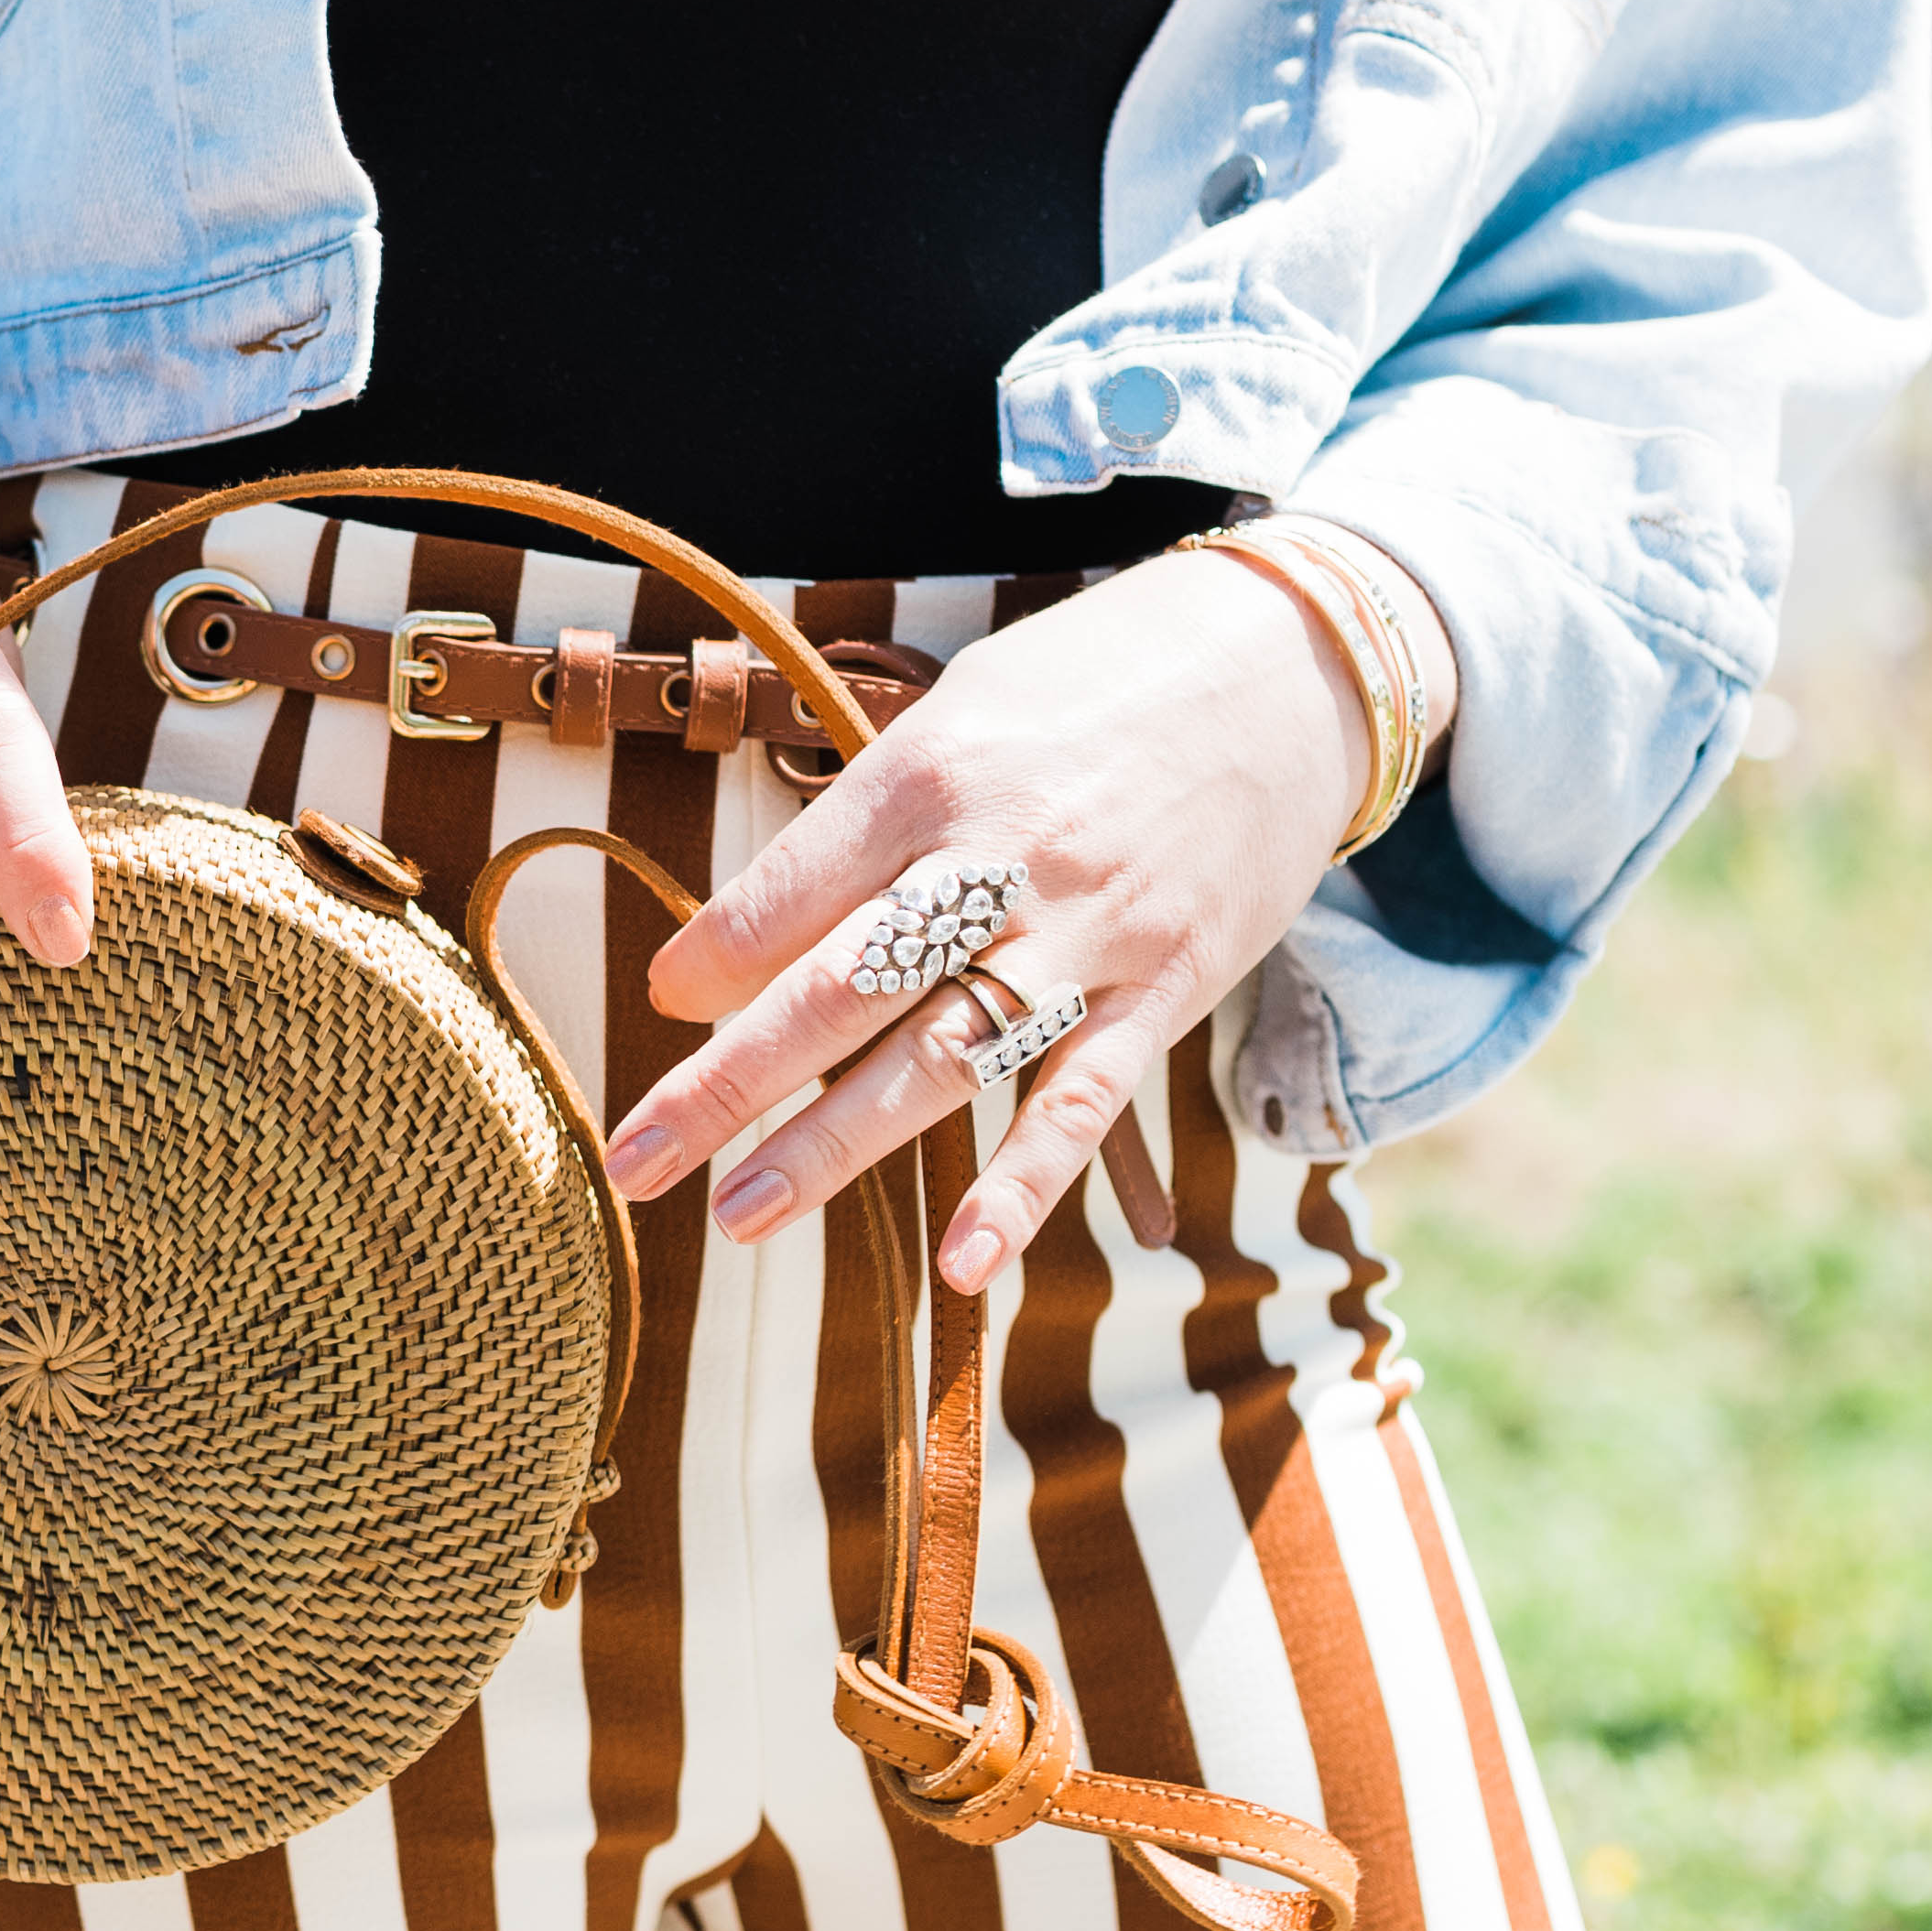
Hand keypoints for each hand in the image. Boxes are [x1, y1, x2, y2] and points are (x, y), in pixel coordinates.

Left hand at [591, 547, 1429, 1289]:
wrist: (1292, 667)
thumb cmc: (1097, 686)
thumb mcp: (964, 709)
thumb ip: (867, 821)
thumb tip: (750, 935)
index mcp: (933, 775)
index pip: (798, 886)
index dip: (720, 953)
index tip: (661, 1002)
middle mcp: (1002, 860)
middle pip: (842, 990)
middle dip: (727, 1081)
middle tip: (639, 1161)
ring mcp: (1087, 935)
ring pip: (942, 1059)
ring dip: (833, 1147)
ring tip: (738, 1216)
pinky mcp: (1165, 990)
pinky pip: (1080, 1103)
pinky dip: (1022, 1188)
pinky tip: (965, 1264)